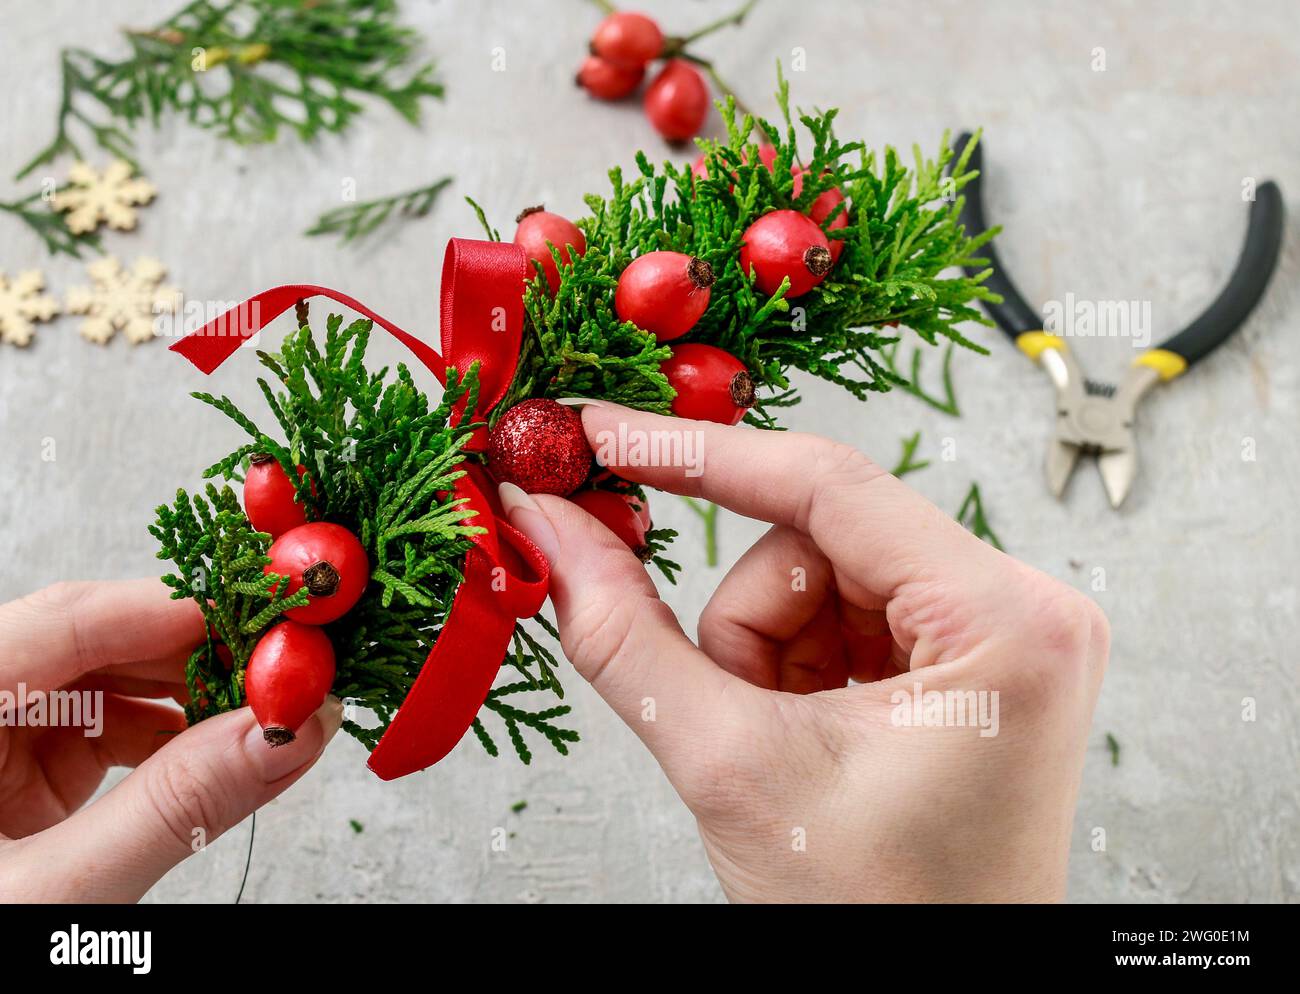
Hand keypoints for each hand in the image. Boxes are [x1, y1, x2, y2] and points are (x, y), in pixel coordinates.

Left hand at [0, 579, 339, 901]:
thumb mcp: (57, 897)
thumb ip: (176, 808)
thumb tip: (288, 734)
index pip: (66, 620)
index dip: (179, 611)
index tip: (275, 625)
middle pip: (88, 641)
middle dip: (194, 655)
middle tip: (286, 676)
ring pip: (97, 682)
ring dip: (185, 698)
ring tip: (258, 721)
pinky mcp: (4, 779)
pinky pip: (92, 730)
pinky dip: (159, 738)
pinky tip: (208, 756)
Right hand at [499, 402, 1108, 902]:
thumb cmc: (880, 918)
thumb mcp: (732, 769)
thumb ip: (624, 635)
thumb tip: (553, 529)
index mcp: (1004, 622)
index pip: (827, 484)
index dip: (697, 454)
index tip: (604, 436)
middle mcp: (1023, 608)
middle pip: (818, 539)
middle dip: (747, 625)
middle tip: (725, 703)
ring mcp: (999, 632)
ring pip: (818, 575)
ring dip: (765, 653)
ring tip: (779, 745)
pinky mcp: (966, 656)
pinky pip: (843, 612)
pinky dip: (794, 666)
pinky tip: (807, 735)